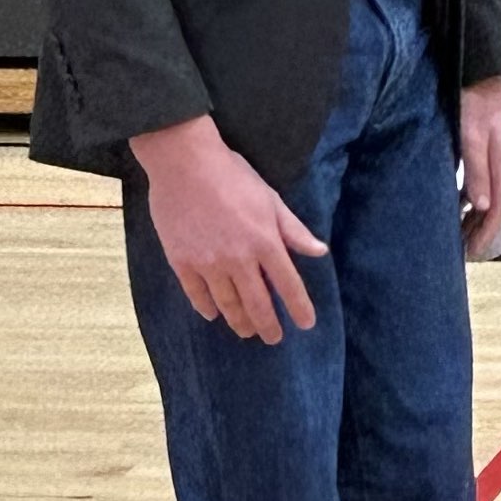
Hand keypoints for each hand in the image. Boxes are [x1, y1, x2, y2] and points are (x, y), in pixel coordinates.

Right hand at [129, 113, 325, 343]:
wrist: (184, 162)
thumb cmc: (232, 175)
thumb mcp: (271, 199)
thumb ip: (293, 230)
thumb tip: (319, 251)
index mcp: (265, 242)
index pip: (288, 285)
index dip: (299, 308)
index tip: (306, 324)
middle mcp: (238, 259)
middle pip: (258, 304)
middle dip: (268, 326)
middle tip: (273, 338)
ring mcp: (208, 263)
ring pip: (227, 304)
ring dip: (239, 322)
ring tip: (246, 331)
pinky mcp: (181, 262)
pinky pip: (196, 295)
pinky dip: (207, 308)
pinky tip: (213, 315)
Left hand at [458, 76, 500, 258]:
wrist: (477, 72)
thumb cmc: (472, 101)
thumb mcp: (470, 136)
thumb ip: (476, 170)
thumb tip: (482, 206)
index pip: (500, 209)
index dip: (487, 233)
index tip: (473, 252)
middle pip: (494, 207)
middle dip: (479, 230)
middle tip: (461, 250)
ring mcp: (494, 159)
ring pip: (486, 197)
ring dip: (472, 217)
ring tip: (456, 233)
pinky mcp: (483, 151)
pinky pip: (478, 184)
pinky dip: (467, 200)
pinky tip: (453, 205)